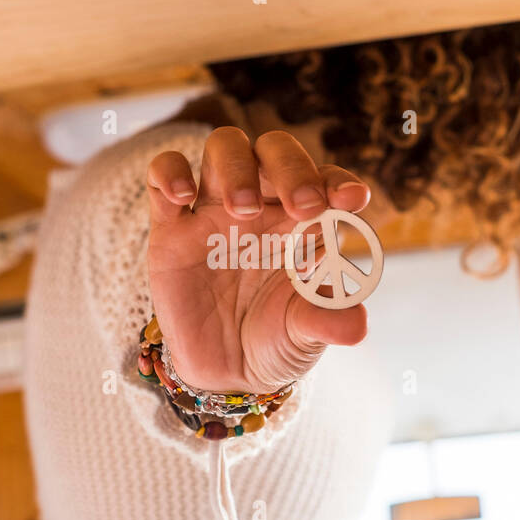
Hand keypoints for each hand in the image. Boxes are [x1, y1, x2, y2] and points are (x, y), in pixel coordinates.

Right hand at [146, 126, 372, 393]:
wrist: (223, 371)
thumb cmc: (275, 340)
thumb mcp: (304, 335)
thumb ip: (327, 322)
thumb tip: (357, 325)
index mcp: (303, 223)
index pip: (325, 181)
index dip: (338, 181)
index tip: (352, 199)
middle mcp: (263, 206)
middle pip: (274, 150)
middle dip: (292, 167)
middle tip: (303, 205)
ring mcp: (214, 211)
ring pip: (224, 147)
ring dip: (237, 167)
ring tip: (244, 210)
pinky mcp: (171, 227)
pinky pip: (162, 176)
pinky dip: (170, 173)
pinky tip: (184, 197)